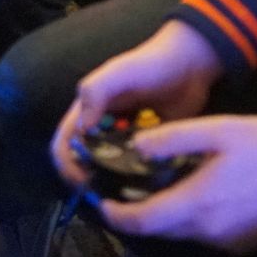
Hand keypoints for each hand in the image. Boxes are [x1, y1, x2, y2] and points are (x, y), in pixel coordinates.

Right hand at [51, 22, 223, 189]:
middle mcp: (102, 129)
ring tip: (124, 194)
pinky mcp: (148, 148)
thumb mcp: (120, 71)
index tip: (82, 180)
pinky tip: (146, 187)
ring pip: (109, 171)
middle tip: (103, 193)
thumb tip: (82, 128)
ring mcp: (125, 141)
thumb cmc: (151, 62)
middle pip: (83, 163)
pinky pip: (137, 172)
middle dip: (87, 180)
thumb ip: (96, 90)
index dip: (66, 164)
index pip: (64, 144)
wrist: (191, 64)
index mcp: (87, 112)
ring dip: (111, 183)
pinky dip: (137, 181)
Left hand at [99, 116, 256, 252]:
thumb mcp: (217, 129)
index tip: (102, 202)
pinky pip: (205, 235)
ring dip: (167, 216)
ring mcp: (226, 242)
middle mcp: (207, 230)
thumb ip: (173, 138)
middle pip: (159, 230)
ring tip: (163, 188)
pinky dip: (192, 220)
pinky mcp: (241, 245)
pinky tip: (199, 196)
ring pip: (182, 233)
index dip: (116, 214)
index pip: (143, 220)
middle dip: (139, 214)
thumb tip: (136, 146)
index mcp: (197, 202)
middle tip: (127, 191)